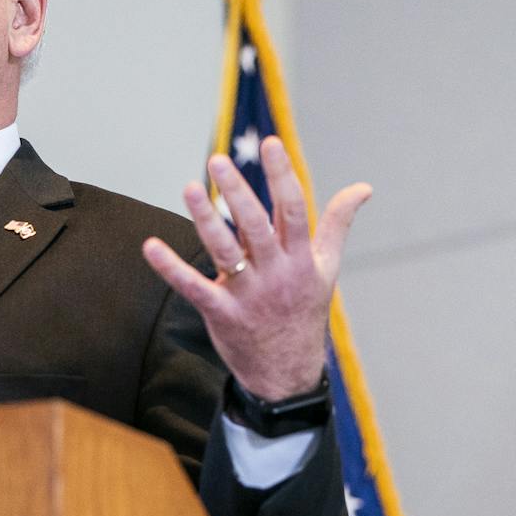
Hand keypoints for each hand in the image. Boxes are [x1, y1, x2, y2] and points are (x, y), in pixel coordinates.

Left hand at [141, 136, 370, 400]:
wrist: (288, 371)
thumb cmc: (304, 309)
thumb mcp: (327, 268)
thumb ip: (337, 224)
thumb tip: (364, 188)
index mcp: (301, 258)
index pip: (293, 209)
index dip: (282, 175)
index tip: (271, 143)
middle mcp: (275, 273)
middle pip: (256, 226)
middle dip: (238, 192)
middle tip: (217, 160)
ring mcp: (248, 293)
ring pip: (225, 250)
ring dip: (206, 220)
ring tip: (188, 189)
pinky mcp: (221, 312)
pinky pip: (193, 287)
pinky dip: (171, 268)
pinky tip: (151, 247)